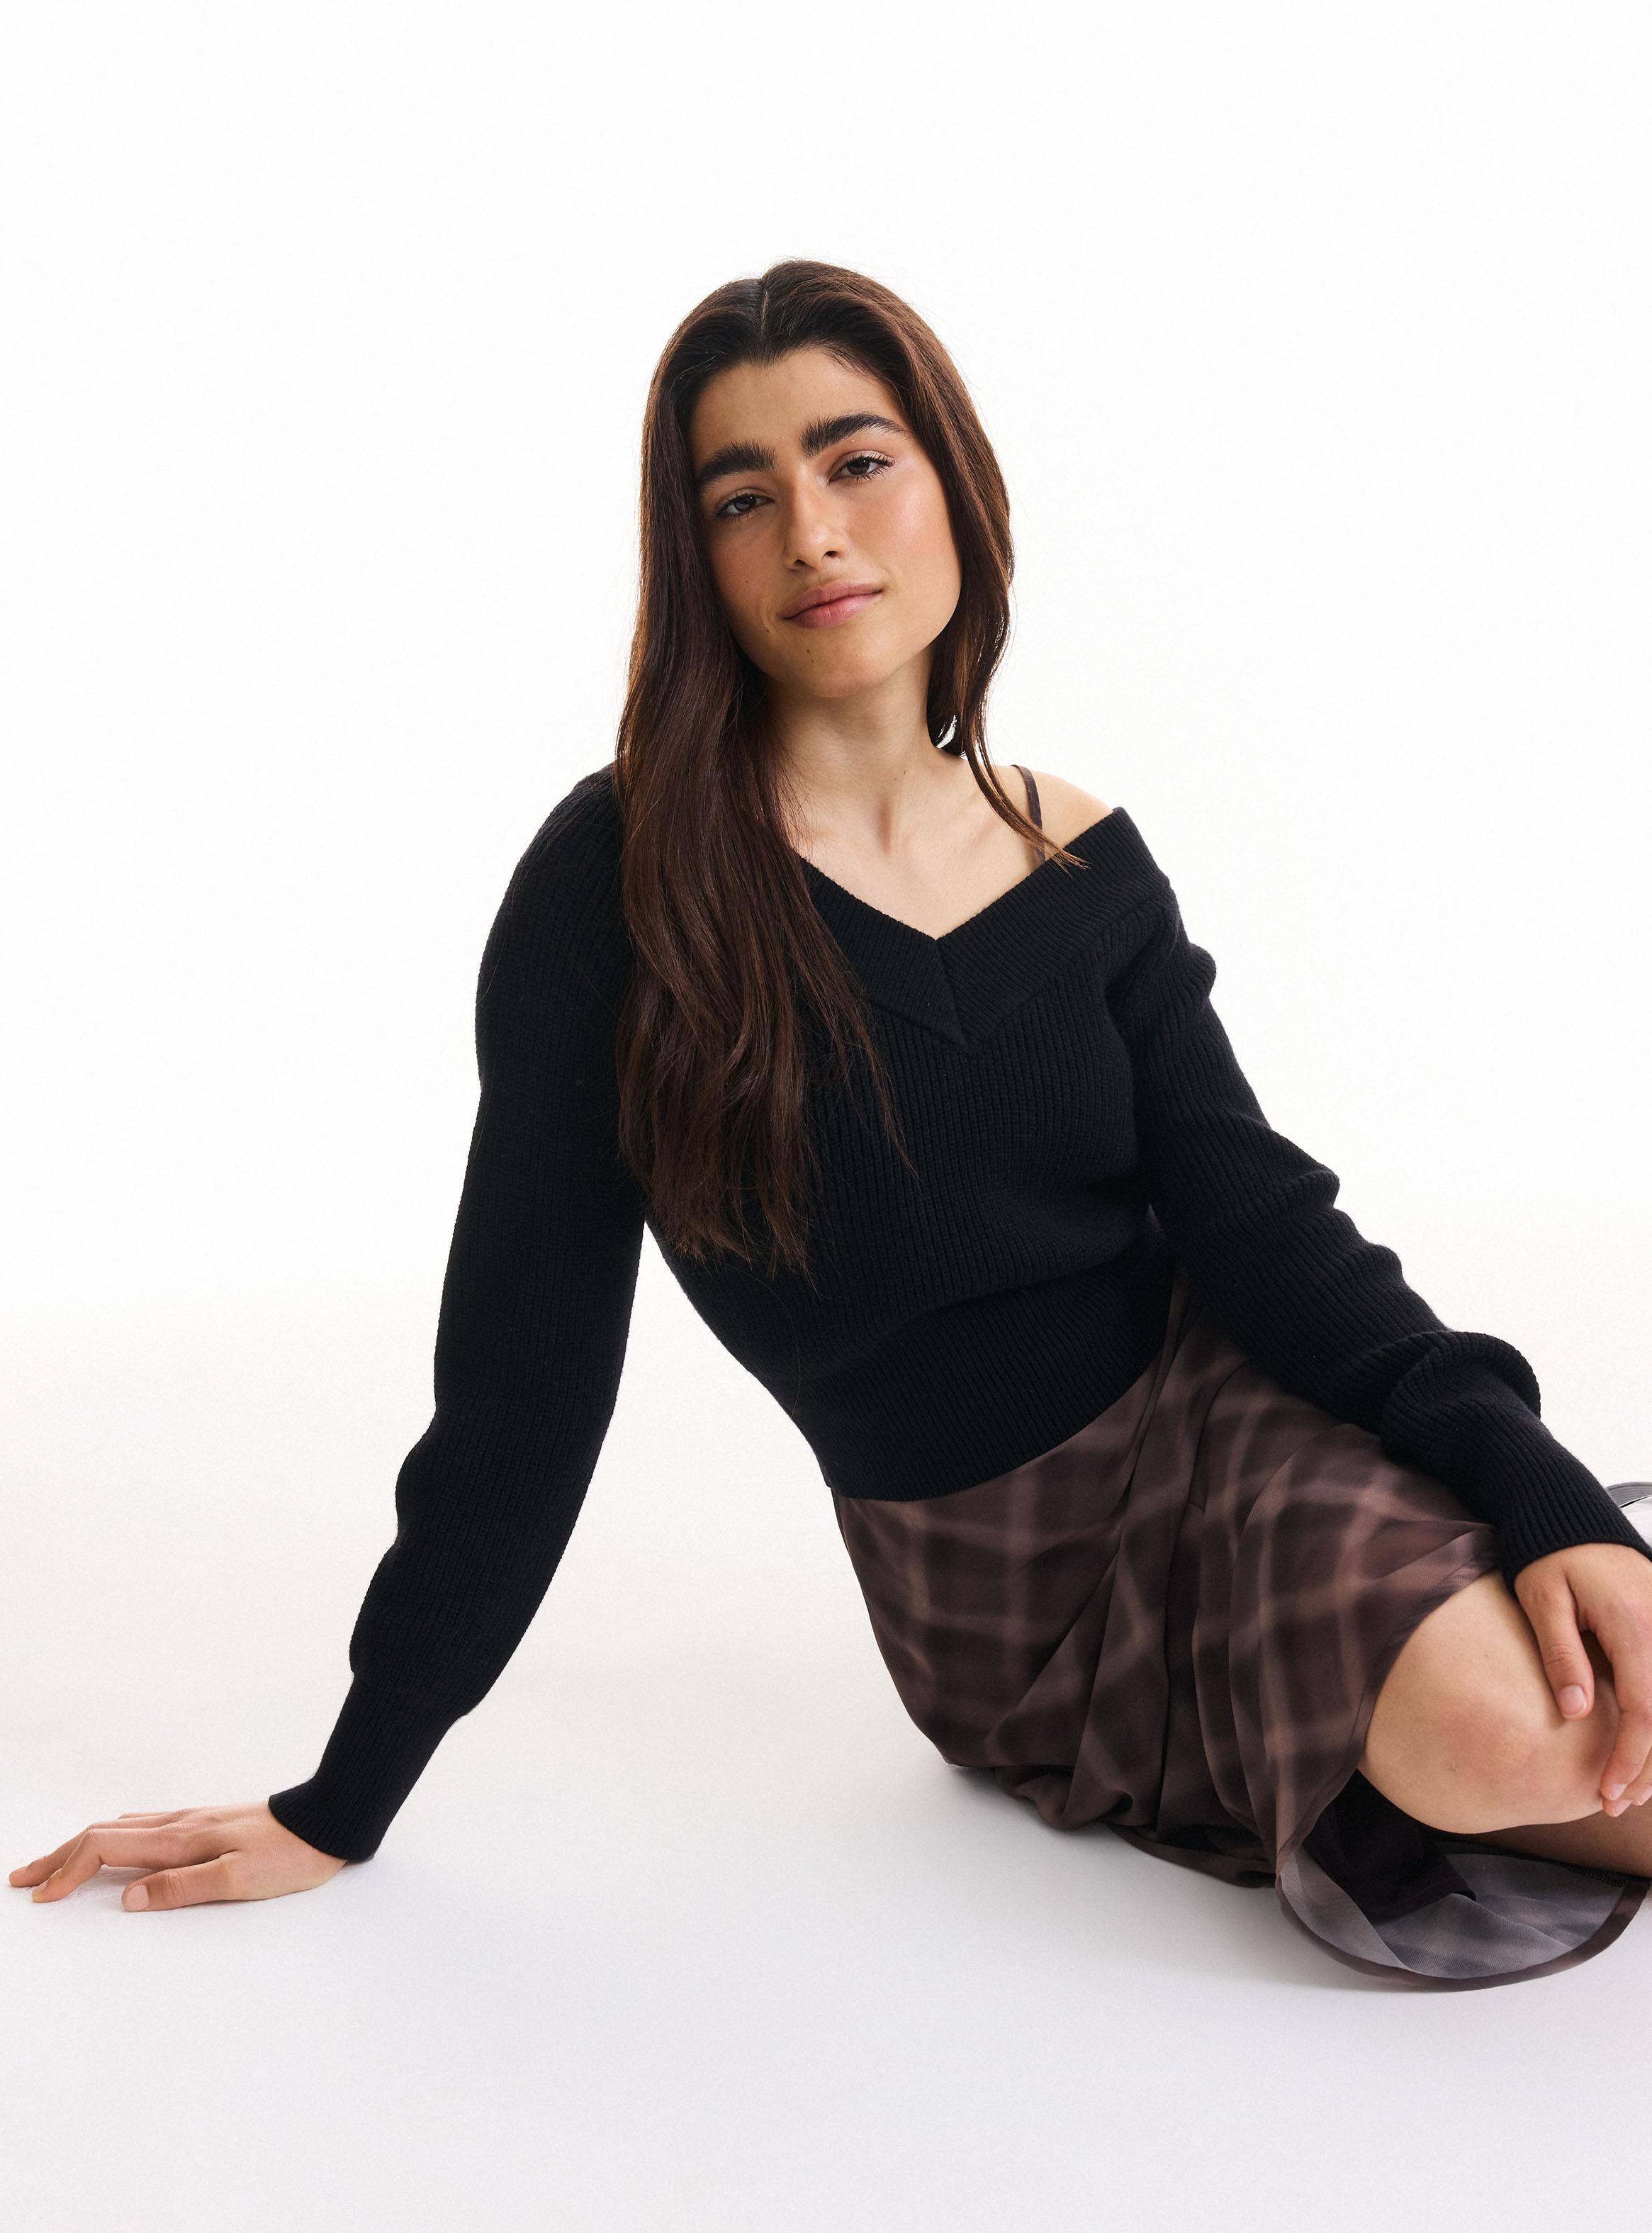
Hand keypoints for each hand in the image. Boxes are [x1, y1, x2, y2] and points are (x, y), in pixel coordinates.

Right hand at [9, 1801, 347, 1908]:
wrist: (328, 1822)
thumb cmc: (289, 1855)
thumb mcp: (238, 1879)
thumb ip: (182, 1887)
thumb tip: (129, 1899)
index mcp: (180, 1839)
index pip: (105, 1849)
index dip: (68, 1872)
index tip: (41, 1897)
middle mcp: (179, 1824)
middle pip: (101, 1834)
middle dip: (58, 1856)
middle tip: (22, 1878)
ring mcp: (191, 1821)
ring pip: (119, 1828)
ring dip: (80, 1846)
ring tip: (54, 1863)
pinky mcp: (205, 1824)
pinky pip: (142, 1827)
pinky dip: (110, 1838)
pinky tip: (114, 1844)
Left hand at [1514, 1543, 1651, 1815]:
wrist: (1570, 1515)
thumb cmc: (1551, 1554)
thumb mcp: (1542, 1598)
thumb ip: (1560, 1653)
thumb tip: (1575, 1711)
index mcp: (1634, 1624)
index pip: (1644, 1709)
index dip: (1630, 1757)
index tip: (1608, 1790)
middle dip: (1649, 1768)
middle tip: (1617, 1802)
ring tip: (1635, 1789)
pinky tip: (1648, 1749)